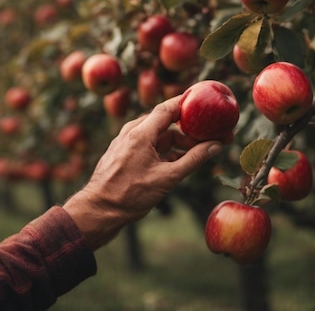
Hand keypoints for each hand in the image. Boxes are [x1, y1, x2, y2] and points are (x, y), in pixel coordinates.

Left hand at [63, 96, 222, 249]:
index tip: (205, 102)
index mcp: (140, 133)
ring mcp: (127, 144)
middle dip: (188, 129)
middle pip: (165, 123)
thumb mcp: (167, 178)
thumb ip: (193, 159)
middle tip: (209, 136)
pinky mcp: (125, 155)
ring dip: (178, 143)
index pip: (168, 107)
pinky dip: (166, 151)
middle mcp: (132, 133)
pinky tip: (179, 163)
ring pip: (158, 137)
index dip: (188, 103)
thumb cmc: (129, 195)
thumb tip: (216, 146)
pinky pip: (149, 147)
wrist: (98, 212)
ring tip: (198, 153)